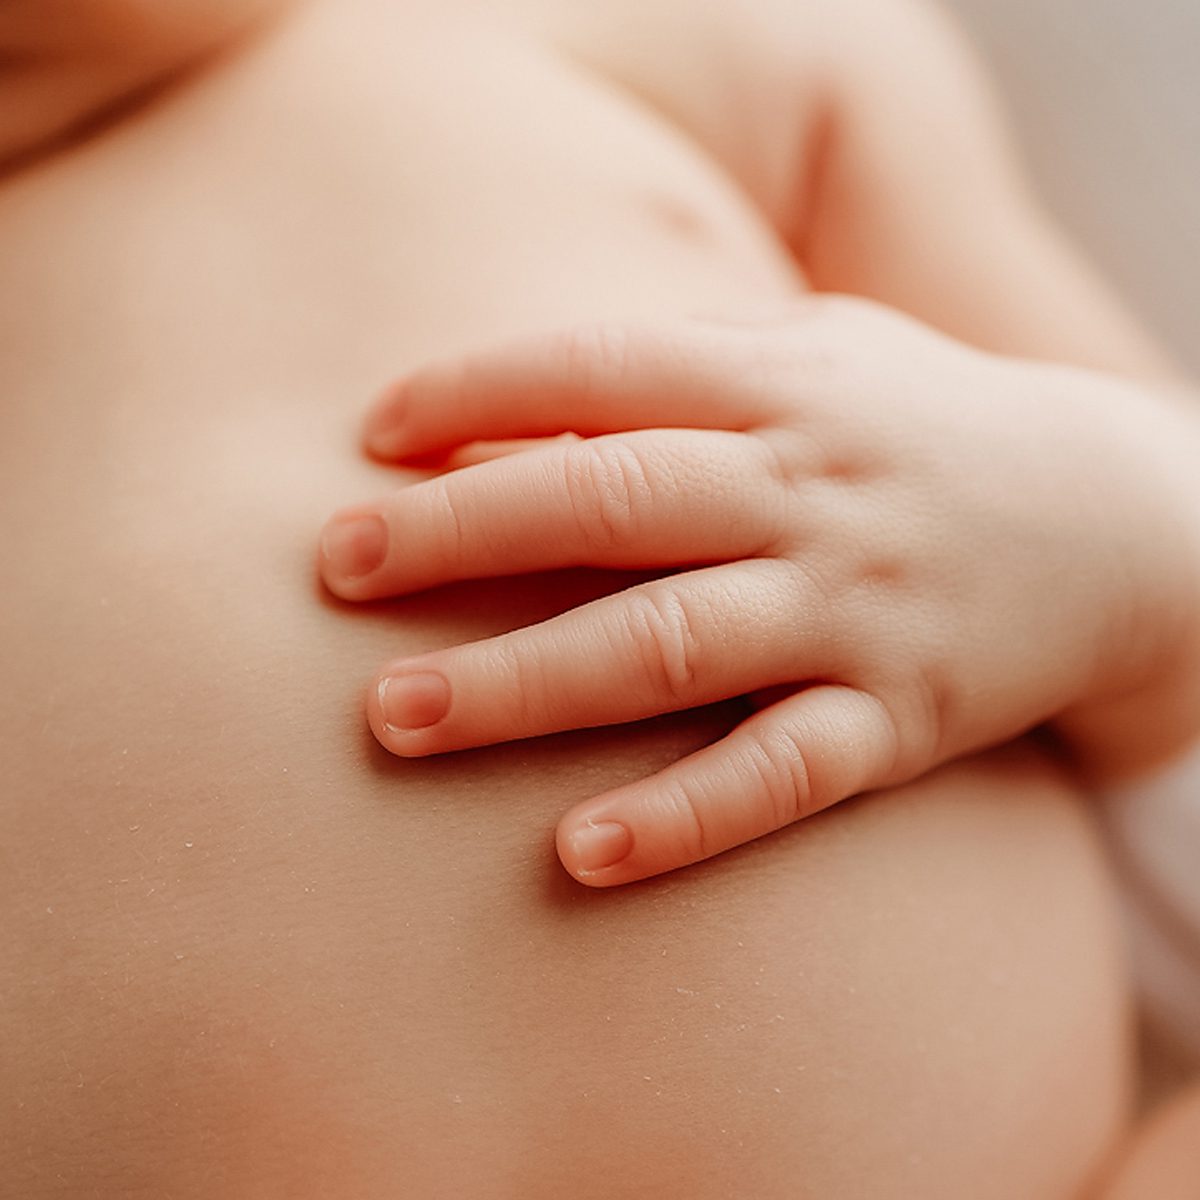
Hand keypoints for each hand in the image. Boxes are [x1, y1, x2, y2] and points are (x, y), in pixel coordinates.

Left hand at [319, 297, 1199, 885]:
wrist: (1125, 520)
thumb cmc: (926, 428)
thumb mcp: (827, 356)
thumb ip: (691, 365)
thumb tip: (527, 405)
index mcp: (785, 388)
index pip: (604, 368)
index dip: (481, 388)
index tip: (374, 432)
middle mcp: (810, 493)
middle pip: (610, 505)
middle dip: (462, 534)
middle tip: (337, 567)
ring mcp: (855, 610)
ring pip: (667, 644)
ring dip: (524, 682)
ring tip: (396, 716)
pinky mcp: (902, 719)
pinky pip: (780, 774)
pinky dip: (682, 815)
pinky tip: (580, 854)